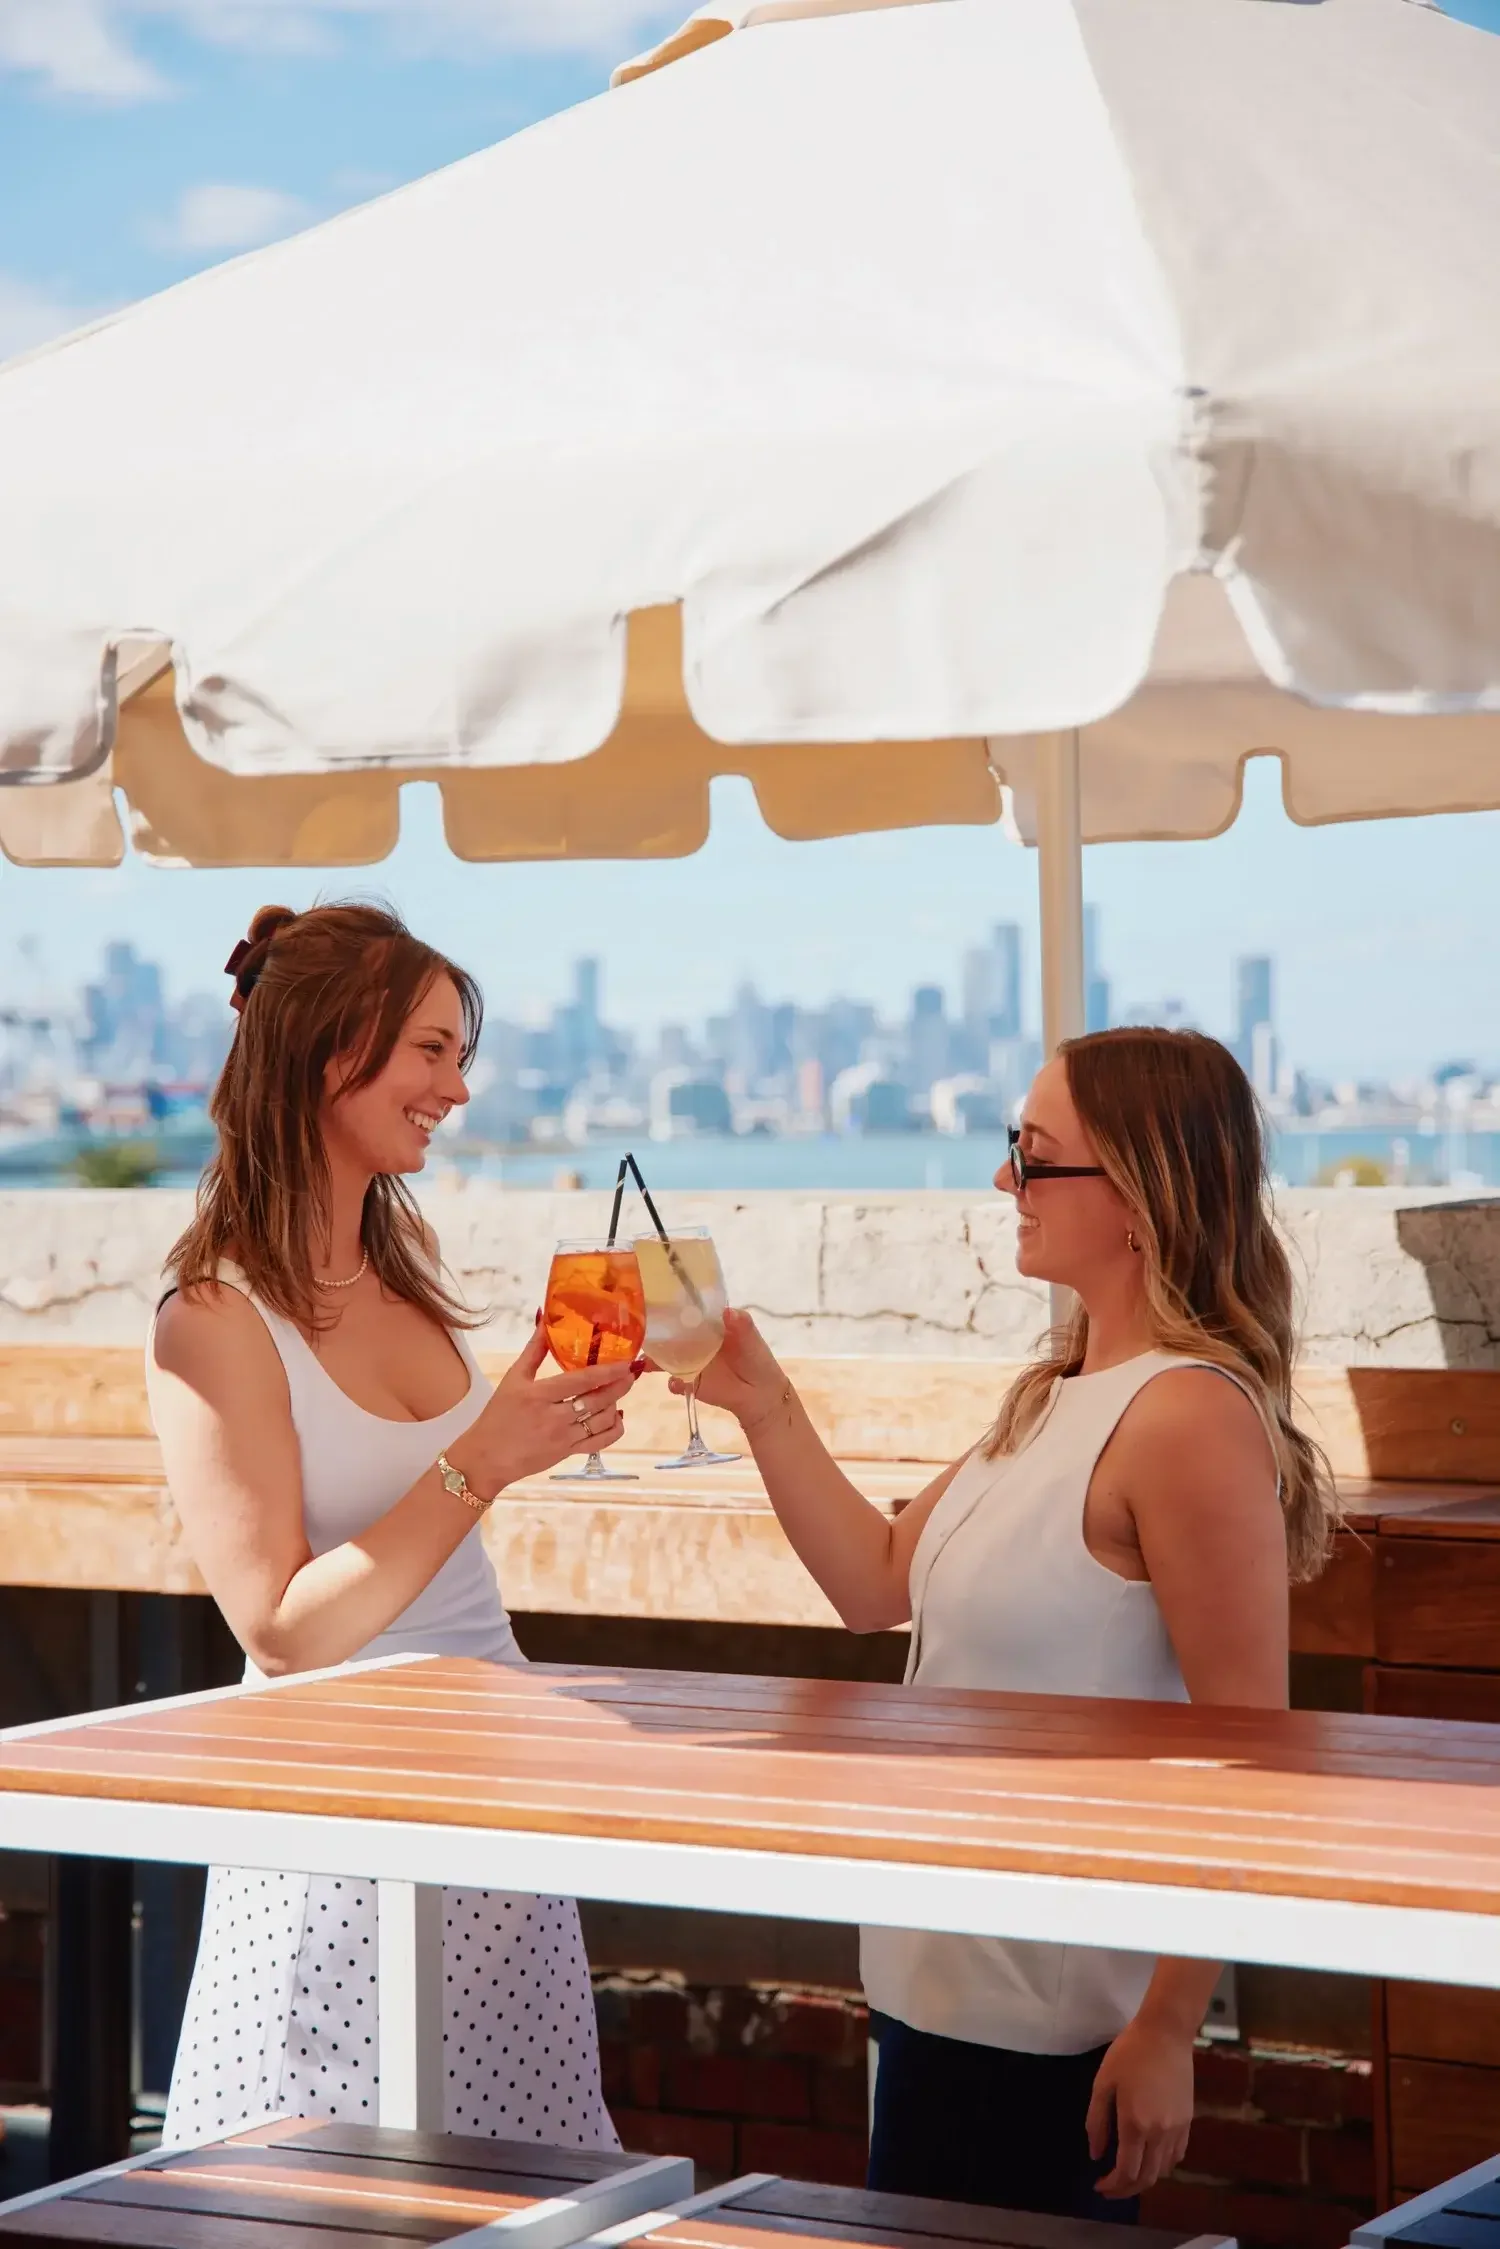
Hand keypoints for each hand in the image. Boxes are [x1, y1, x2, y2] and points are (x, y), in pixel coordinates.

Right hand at [449, 1323, 636, 1496]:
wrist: (487, 1458)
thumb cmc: (498, 1415)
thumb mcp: (513, 1379)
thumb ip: (534, 1349)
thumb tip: (544, 1317)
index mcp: (539, 1396)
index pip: (581, 1381)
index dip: (608, 1371)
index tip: (627, 1362)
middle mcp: (554, 1418)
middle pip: (597, 1401)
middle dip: (620, 1385)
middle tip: (632, 1372)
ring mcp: (563, 1439)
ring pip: (601, 1421)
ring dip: (615, 1404)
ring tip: (619, 1389)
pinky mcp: (568, 1454)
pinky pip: (600, 1442)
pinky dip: (614, 1429)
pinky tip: (615, 1416)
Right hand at [658, 1306, 786, 1428]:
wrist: (760, 1393)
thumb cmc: (755, 1358)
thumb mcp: (751, 1337)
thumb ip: (741, 1324)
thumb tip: (728, 1311)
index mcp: (705, 1324)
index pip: (683, 1312)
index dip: (670, 1308)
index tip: (654, 1303)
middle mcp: (692, 1341)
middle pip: (667, 1334)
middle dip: (653, 1333)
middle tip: (639, 1333)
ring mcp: (688, 1362)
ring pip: (664, 1358)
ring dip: (653, 1360)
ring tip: (646, 1362)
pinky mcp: (689, 1383)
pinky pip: (674, 1382)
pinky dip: (673, 1383)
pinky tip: (676, 1383)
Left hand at [1086, 2012, 1195, 2198]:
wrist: (1166, 2033)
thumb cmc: (1129, 2053)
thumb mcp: (1103, 2083)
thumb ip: (1097, 2122)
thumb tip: (1096, 2155)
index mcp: (1135, 2125)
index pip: (1126, 2172)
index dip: (1111, 2186)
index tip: (1098, 2186)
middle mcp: (1159, 2134)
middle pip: (1146, 2178)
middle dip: (1126, 2190)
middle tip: (1110, 2187)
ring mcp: (1177, 2129)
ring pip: (1163, 2170)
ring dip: (1144, 2178)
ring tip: (1127, 2172)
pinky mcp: (1188, 2121)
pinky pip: (1177, 2155)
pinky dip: (1162, 2165)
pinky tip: (1150, 2157)